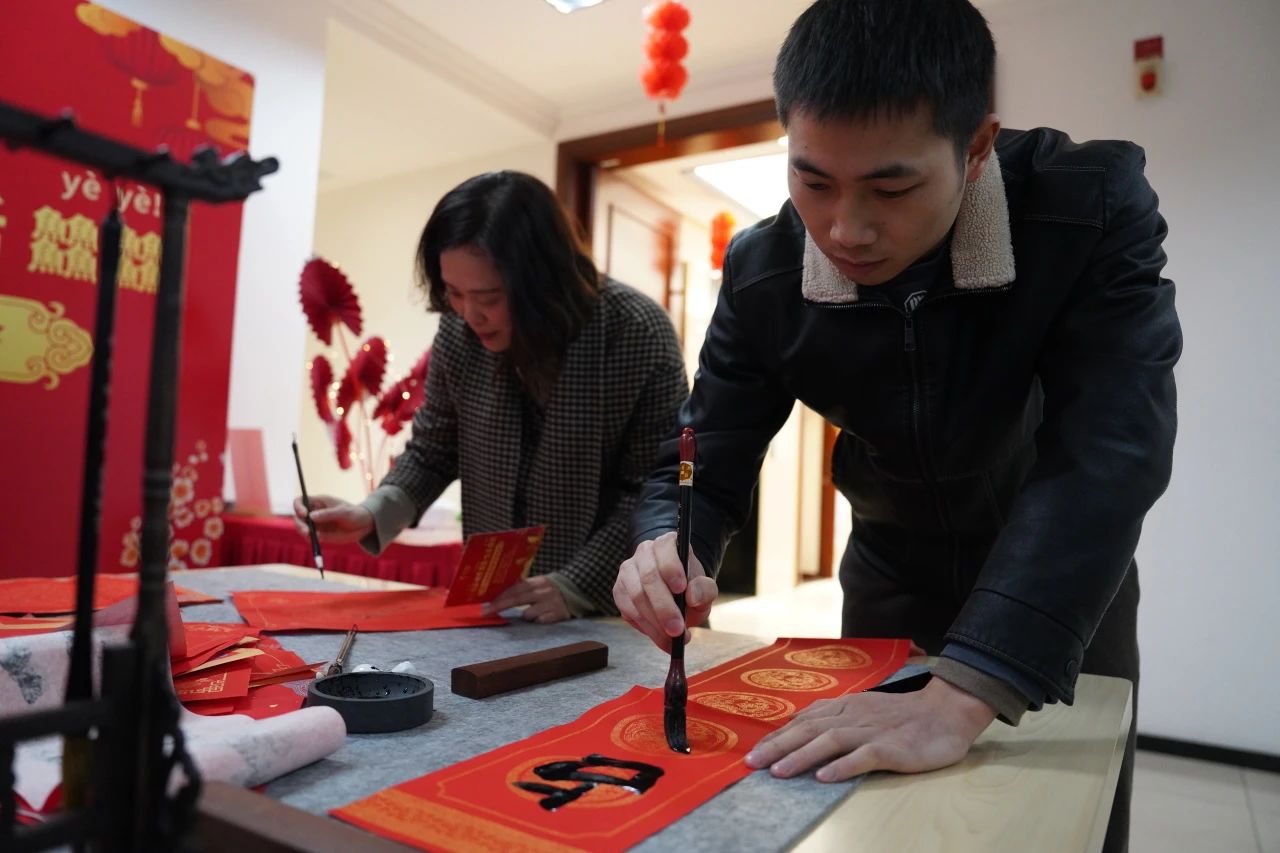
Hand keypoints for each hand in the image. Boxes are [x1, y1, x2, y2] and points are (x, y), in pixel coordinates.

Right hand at [292, 495, 373, 543]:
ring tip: (314, 537)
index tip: (304, 514)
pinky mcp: (319, 535)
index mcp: (318, 502)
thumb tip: (311, 516)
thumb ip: (328, 514)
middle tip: (307, 531)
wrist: (364, 526)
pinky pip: (310, 538)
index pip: (300, 501)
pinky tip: (318, 541)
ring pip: (302, 528)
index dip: (298, 506)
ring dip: (304, 533)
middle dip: (299, 524)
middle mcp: (314, 512)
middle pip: (298, 517)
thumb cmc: (354, 513)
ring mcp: (316, 524)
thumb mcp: (343, 512)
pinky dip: (311, 540)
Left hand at [482, 576, 570, 623]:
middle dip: (500, 606)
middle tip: (487, 612)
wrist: (576, 591)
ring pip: (528, 614)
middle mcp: (543, 591)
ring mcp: (551, 603)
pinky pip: (541, 621)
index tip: (487, 605)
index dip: (500, 597)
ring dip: (527, 616)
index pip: (514, 589)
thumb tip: (498, 596)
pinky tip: (543, 616)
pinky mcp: (558, 614)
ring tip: (534, 612)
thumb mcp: (537, 584)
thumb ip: (522, 588)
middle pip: (517, 599)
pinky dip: (539, 620)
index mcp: (536, 582)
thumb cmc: (549, 590)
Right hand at [613, 531, 716, 650]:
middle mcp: (644, 553)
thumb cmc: (690, 587)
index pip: (665, 549)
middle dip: (664, 607)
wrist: (676, 593)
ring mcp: (628, 571)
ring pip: (636, 596)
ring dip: (655, 623)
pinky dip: (645, 627)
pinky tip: (659, 637)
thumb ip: (705, 589)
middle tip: (677, 630)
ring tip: (672, 640)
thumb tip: (692, 596)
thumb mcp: (705, 587)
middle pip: (649, 577)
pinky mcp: (619, 591)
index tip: (681, 589)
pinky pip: (628, 610)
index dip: (671, 568)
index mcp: (667, 544)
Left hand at [744, 677, 996, 781]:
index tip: (753, 752)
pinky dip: (842, 766)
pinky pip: (863, 757)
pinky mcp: (891, 748)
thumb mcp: (864, 710)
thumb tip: (801, 725)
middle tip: (751, 764)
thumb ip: (835, 717)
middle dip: (777, 747)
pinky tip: (825, 777)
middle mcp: (853, 716)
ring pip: (830, 741)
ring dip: (801, 756)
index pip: (804, 721)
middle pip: (808, 730)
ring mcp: (871, 731)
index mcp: (845, 707)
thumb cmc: (902, 715)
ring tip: (778, 772)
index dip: (777, 736)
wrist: (946, 711)